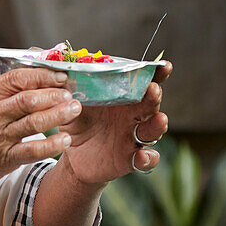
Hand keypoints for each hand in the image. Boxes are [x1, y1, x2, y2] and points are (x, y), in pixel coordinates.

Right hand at [0, 35, 78, 192]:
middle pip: (28, 100)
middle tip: (71, 91)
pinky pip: (31, 151)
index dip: (40, 75)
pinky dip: (50, 146)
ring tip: (75, 109)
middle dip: (54, 93)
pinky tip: (65, 141)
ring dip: (58, 115)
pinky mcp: (4, 159)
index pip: (15, 79)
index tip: (58, 74)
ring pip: (33, 123)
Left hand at [57, 62, 170, 185]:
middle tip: (152, 89)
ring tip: (160, 119)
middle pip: (150, 103)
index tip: (164, 66)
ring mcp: (134, 136)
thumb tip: (61, 73)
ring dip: (158, 125)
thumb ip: (68, 91)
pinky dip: (148, 158)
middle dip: (154, 96)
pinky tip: (142, 156)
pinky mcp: (131, 158)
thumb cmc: (74, 122)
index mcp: (122, 97)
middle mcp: (132, 115)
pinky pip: (146, 159)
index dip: (155, 73)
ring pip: (153, 130)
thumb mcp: (68, 105)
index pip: (143, 82)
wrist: (70, 152)